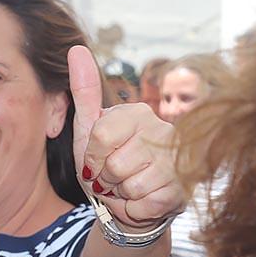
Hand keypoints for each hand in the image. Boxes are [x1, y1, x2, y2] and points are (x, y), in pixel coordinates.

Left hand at [68, 45, 184, 229]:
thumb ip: (83, 90)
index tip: (96, 160)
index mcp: (137, 113)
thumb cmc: (105, 164)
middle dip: (104, 178)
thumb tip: (74, 48)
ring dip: (119, 194)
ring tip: (127, 187)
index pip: (99, 135)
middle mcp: (163, 131)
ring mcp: (176, 162)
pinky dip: (132, 208)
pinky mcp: (181, 191)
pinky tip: (140, 200)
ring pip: (129, 184)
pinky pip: (142, 203)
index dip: (90, 156)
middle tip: (113, 176)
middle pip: (112, 163)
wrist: (127, 205)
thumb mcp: (88, 128)